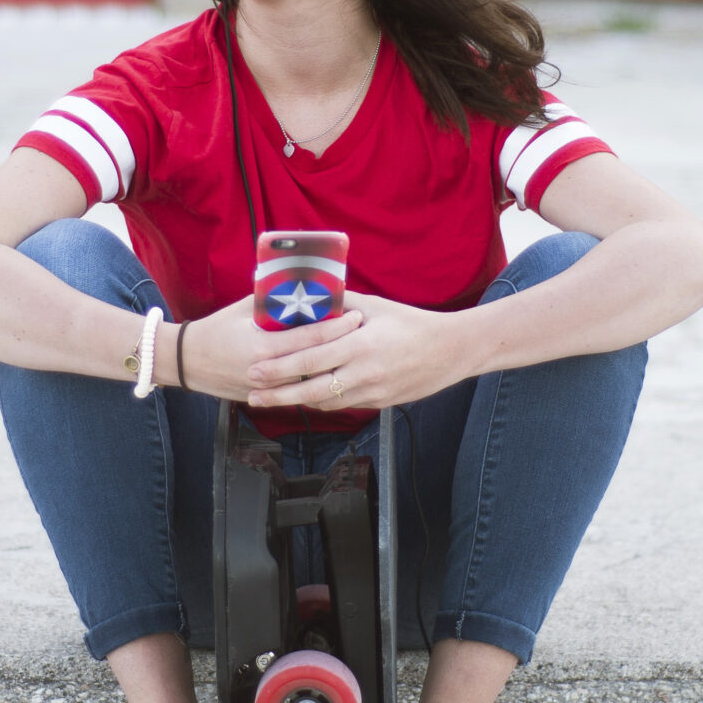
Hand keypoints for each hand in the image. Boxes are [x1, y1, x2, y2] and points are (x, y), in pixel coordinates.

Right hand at [177, 294, 363, 402]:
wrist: (188, 362)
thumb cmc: (215, 330)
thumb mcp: (243, 310)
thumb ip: (271, 301)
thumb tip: (298, 284)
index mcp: (264, 346)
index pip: (310, 336)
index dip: (336, 326)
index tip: (355, 316)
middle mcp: (269, 371)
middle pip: (316, 360)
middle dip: (342, 345)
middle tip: (363, 332)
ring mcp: (268, 388)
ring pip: (310, 381)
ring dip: (332, 366)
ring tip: (353, 351)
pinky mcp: (265, 397)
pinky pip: (296, 390)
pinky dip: (314, 380)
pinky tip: (330, 370)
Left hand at [244, 292, 470, 411]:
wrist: (451, 350)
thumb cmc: (412, 323)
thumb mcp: (376, 306)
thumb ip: (341, 305)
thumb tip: (310, 296)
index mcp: (360, 344)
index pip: (310, 359)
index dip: (279, 367)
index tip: (255, 368)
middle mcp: (364, 372)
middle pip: (310, 389)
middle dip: (277, 393)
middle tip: (251, 392)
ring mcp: (372, 391)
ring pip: (324, 403)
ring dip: (296, 402)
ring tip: (270, 398)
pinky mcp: (379, 403)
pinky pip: (343, 405)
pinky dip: (321, 402)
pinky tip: (306, 397)